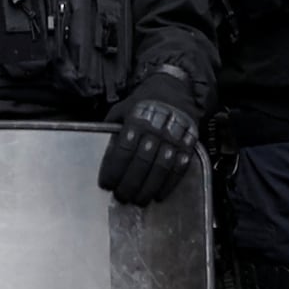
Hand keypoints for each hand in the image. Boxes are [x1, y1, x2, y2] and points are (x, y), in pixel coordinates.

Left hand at [101, 91, 204, 207]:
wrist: (177, 88)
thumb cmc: (146, 99)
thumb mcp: (124, 106)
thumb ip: (112, 126)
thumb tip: (100, 146)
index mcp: (137, 120)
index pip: (123, 150)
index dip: (113, 170)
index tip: (106, 184)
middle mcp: (156, 130)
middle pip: (141, 163)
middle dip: (129, 184)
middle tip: (121, 197)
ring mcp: (174, 138)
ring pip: (160, 169)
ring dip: (148, 188)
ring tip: (138, 200)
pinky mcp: (188, 144)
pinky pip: (179, 168)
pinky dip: (169, 185)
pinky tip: (159, 195)